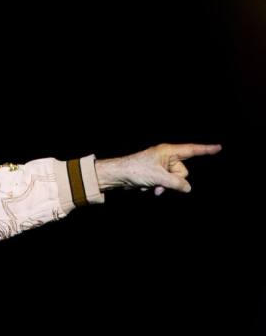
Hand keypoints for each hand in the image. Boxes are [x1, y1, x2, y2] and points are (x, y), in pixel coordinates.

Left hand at [95, 143, 221, 195]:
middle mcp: (165, 157)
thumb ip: (177, 183)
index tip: (219, 147)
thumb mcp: (159, 177)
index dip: (206, 150)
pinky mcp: (153, 175)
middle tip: (159, 183)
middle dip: (173, 181)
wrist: (116, 176)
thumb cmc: (136, 170)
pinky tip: (144, 186)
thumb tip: (187, 188)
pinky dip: (155, 187)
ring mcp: (159, 166)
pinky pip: (163, 183)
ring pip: (173, 180)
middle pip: (182, 171)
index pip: (192, 150)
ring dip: (163, 186)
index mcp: (168, 151)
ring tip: (151, 187)